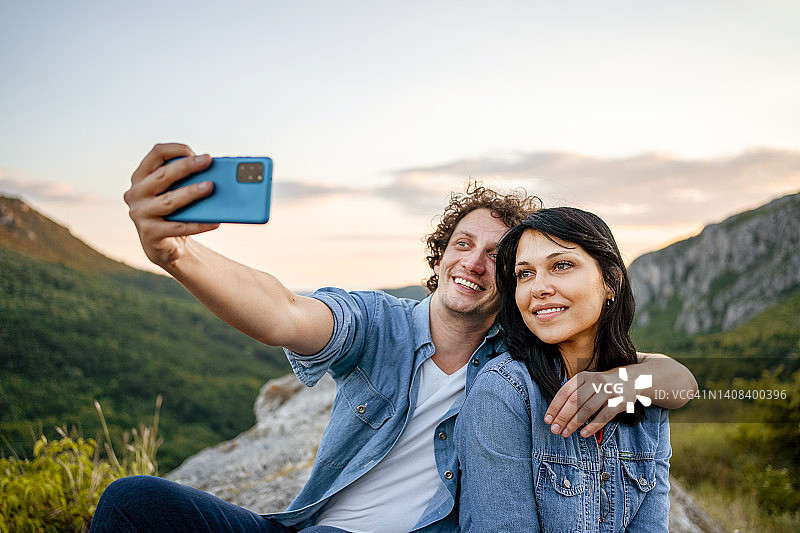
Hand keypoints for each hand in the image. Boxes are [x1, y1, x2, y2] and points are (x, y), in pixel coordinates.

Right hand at [124, 143, 218, 268]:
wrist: (165, 245)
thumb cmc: (173, 212)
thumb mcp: (173, 192)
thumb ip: (184, 180)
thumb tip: (212, 171)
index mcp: (141, 177)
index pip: (156, 154)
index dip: (176, 149)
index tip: (195, 152)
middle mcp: (136, 193)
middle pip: (162, 175)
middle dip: (186, 166)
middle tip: (208, 160)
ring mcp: (140, 214)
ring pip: (169, 201)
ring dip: (191, 192)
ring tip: (210, 187)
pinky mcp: (150, 233)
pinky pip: (178, 227)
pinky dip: (198, 224)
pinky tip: (214, 221)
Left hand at [544, 369, 632, 437]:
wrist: (629, 380)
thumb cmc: (601, 386)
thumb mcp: (586, 383)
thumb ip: (573, 394)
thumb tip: (555, 414)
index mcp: (583, 376)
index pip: (565, 392)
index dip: (554, 407)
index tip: (547, 420)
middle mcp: (595, 381)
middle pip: (574, 401)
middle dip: (562, 417)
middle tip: (555, 430)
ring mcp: (608, 391)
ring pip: (587, 409)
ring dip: (574, 423)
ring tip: (565, 433)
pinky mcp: (619, 402)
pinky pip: (603, 417)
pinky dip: (592, 426)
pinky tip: (583, 433)